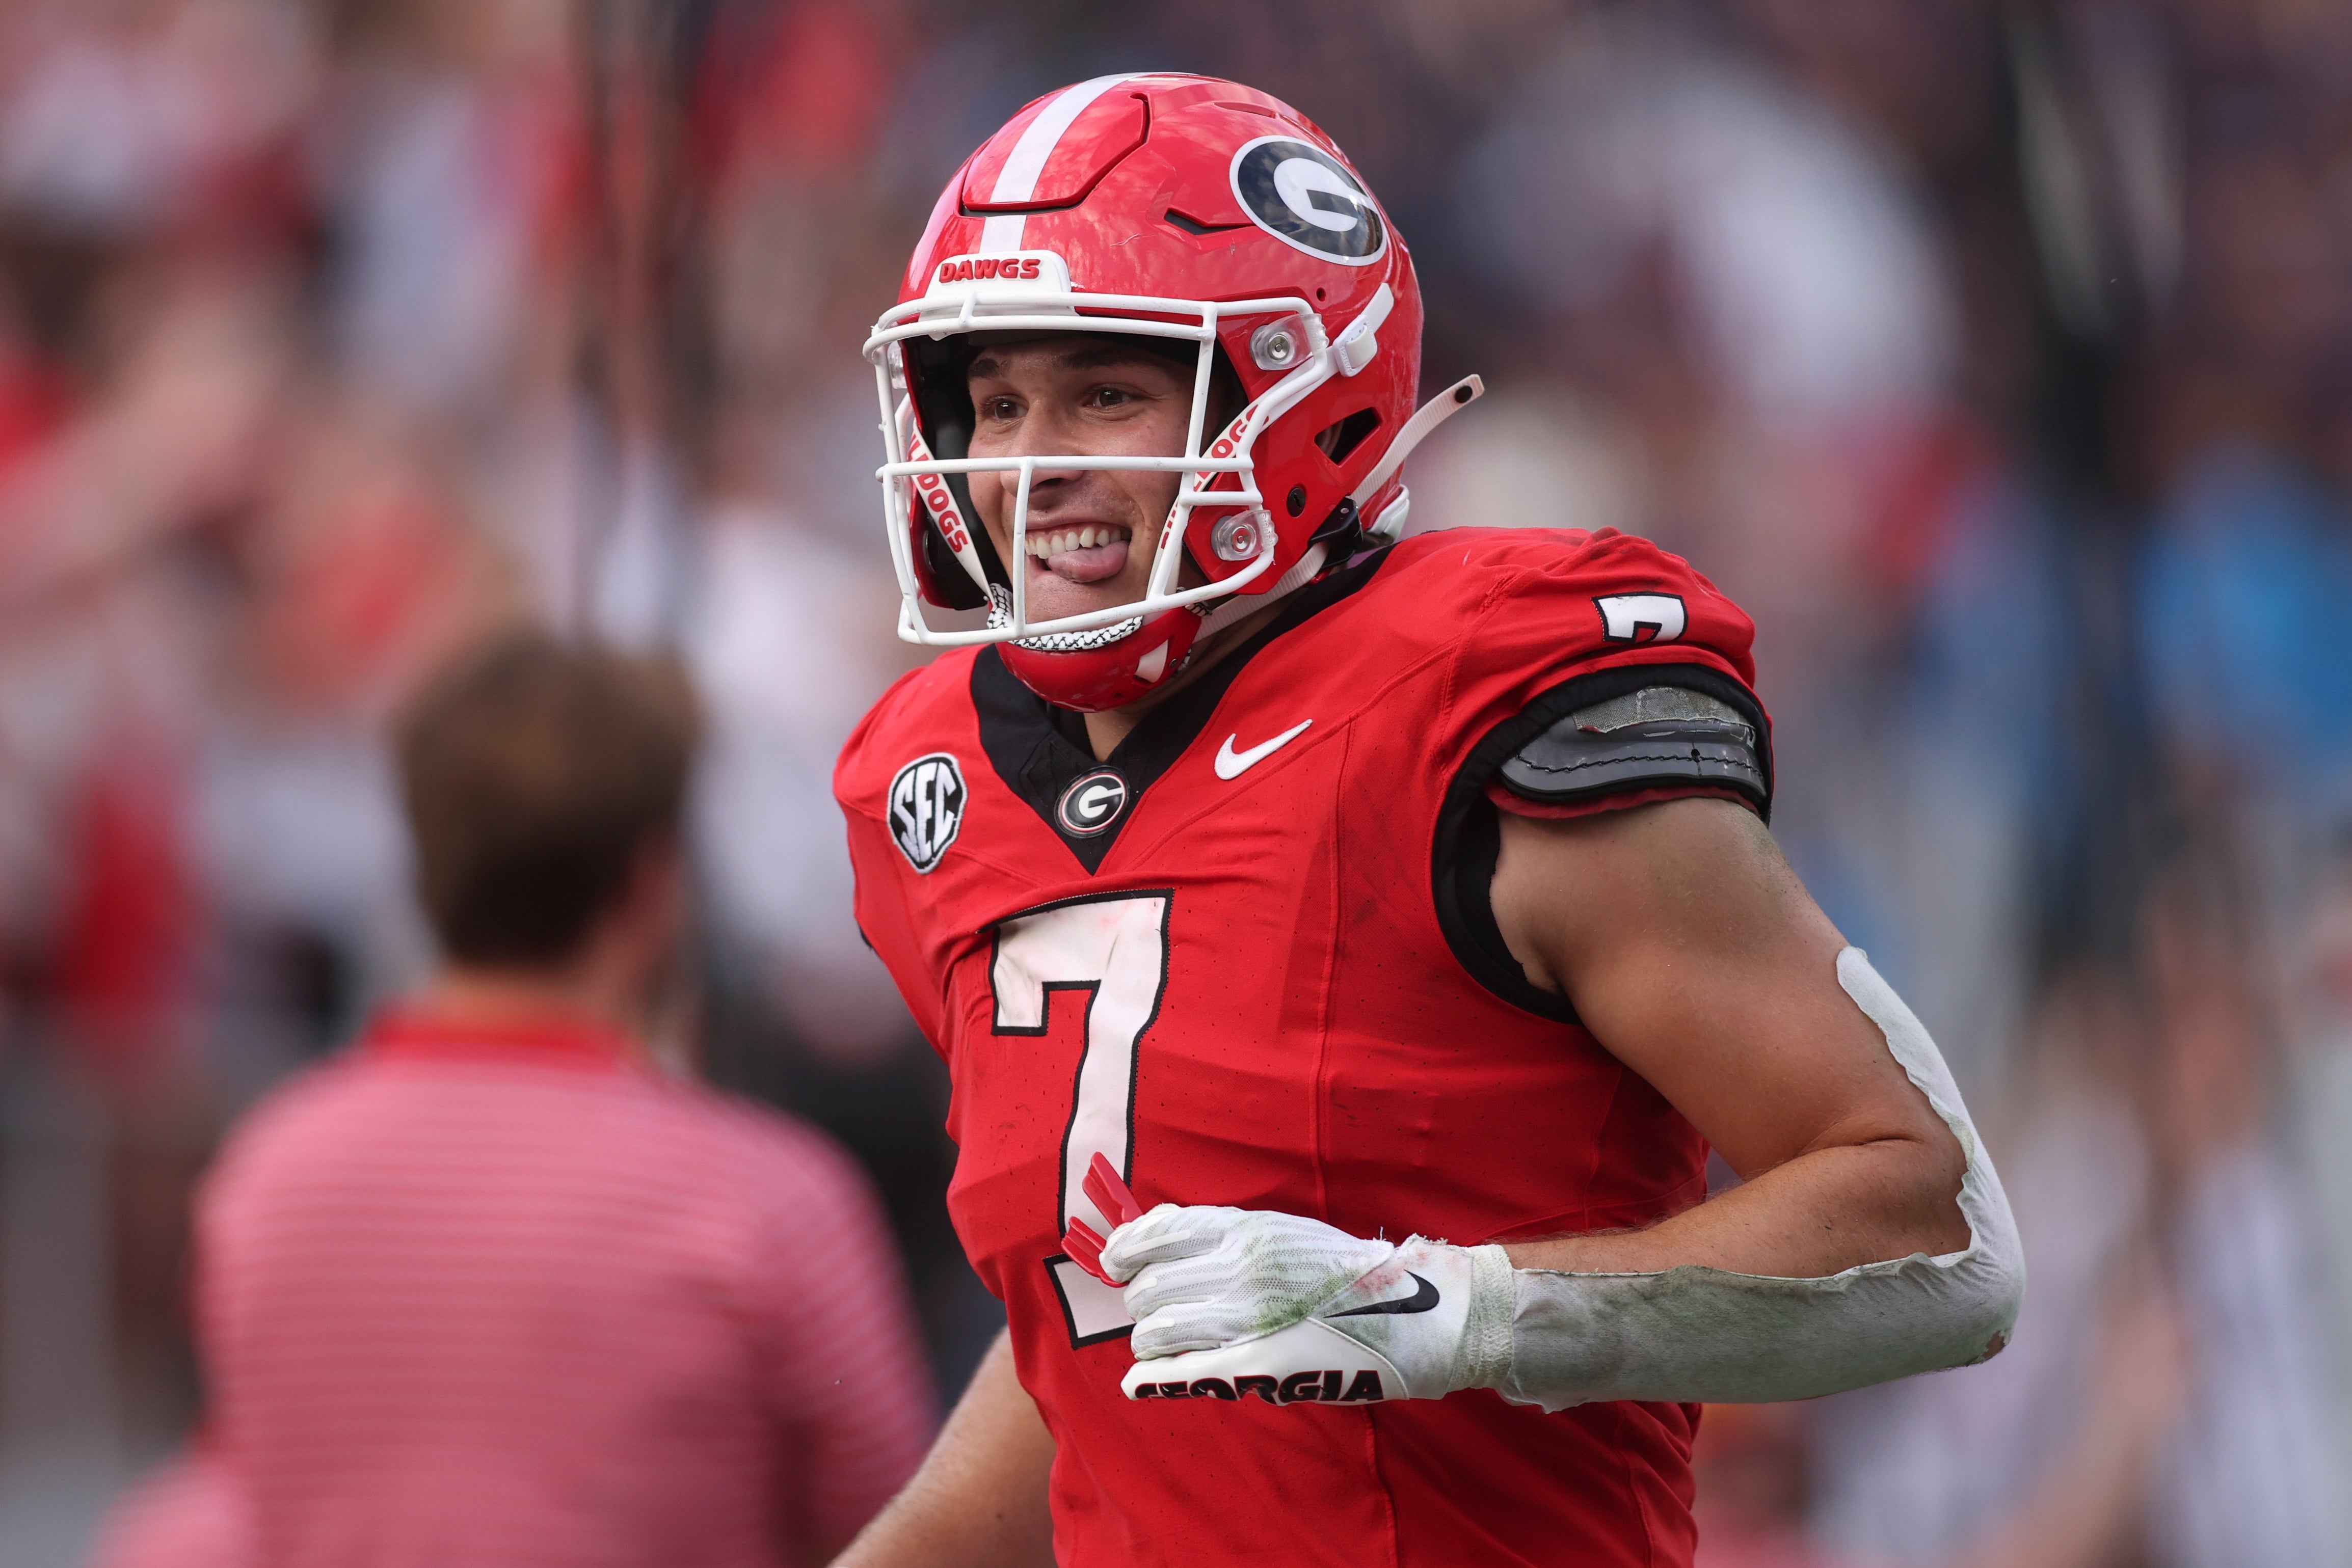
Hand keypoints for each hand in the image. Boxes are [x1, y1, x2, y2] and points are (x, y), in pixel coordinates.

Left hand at [1096, 1203, 1513, 1404]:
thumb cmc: (1340, 1273)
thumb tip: (1150, 1224)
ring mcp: (1248, 1317)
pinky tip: (1137, 1381)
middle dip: (1140, 1300)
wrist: (1407, 1314)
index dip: (1125, 1249)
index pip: (1156, 1233)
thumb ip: (1220, 1230)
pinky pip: (1187, 1370)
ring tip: (1163, 1342)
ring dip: (1150, 1339)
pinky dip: (1153, 1377)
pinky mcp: (1258, 1364)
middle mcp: (1240, 1268)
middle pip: (1152, 1287)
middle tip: (1149, 1308)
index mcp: (1245, 1229)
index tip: (1114, 1261)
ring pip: (1160, 1330)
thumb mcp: (1281, 1230)